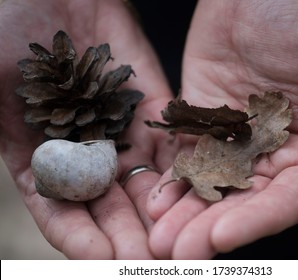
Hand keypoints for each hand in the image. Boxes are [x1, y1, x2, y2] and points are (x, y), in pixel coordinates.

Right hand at [0, 0, 174, 258]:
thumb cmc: (5, 30)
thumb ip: (3, 134)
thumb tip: (29, 184)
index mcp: (40, 154)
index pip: (62, 211)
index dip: (80, 240)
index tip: (102, 262)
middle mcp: (83, 147)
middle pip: (108, 204)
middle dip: (127, 236)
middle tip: (149, 261)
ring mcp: (119, 126)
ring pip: (141, 181)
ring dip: (156, 214)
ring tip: (173, 240)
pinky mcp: (150, 102)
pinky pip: (166, 142)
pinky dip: (174, 169)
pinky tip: (185, 194)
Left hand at [147, 0, 297, 258]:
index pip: (289, 200)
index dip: (257, 221)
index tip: (220, 237)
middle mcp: (273, 158)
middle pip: (242, 205)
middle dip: (209, 230)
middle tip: (176, 256)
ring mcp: (234, 147)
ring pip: (210, 190)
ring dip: (184, 217)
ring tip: (157, 241)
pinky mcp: (204, 131)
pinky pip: (186, 163)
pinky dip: (171, 185)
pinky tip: (153, 204)